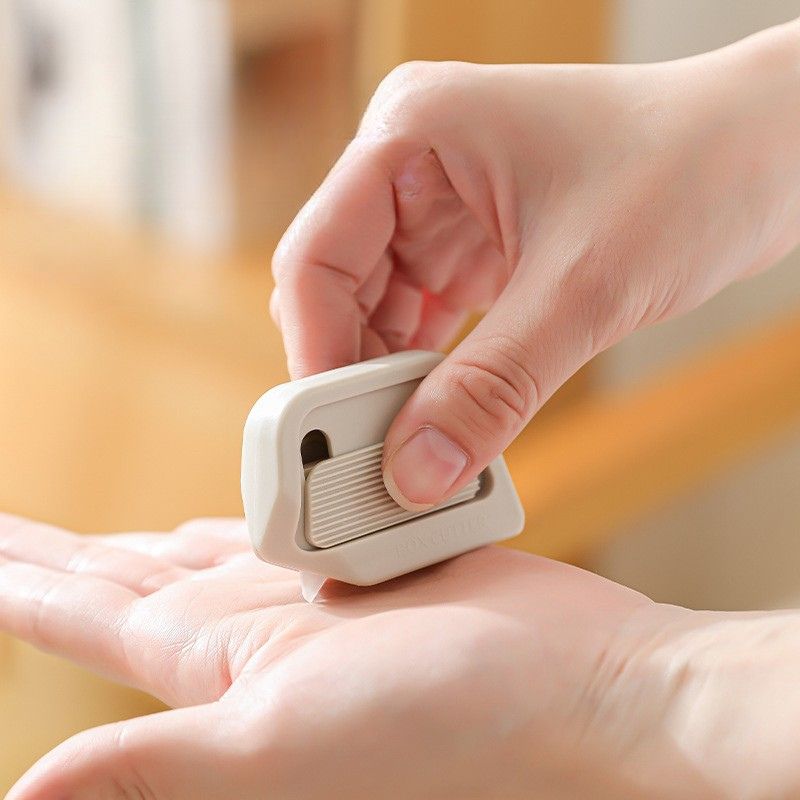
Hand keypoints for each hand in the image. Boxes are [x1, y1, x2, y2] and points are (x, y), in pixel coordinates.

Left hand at [0, 513, 713, 797]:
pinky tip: (212, 521)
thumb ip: (153, 768)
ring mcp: (312, 598)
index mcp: (216, 667)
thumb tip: (20, 798)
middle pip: (126, 581)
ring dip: (137, 542)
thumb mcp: (280, 747)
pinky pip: (282, 533)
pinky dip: (239, 521)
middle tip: (5, 528)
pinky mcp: (368, 565)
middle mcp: (253, 633)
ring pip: (197, 554)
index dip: (16, 586)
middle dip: (58, 557)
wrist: (573, 685)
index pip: (82, 615)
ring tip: (83, 531)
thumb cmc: (448, 726)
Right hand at [272, 20, 799, 510]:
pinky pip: (423, 321)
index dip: (316, 356)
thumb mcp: (583, 289)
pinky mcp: (472, 243)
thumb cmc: (693, 170)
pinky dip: (426, 375)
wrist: (770, 154)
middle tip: (367, 462)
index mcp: (412, 134)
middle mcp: (412, 165)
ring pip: (377, 314)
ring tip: (404, 450)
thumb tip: (415, 475)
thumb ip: (491, 389)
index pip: (316, 259)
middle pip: (338, 292)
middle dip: (353, 380)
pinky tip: (436, 419)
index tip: (332, 440)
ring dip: (389, 385)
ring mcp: (439, 205)